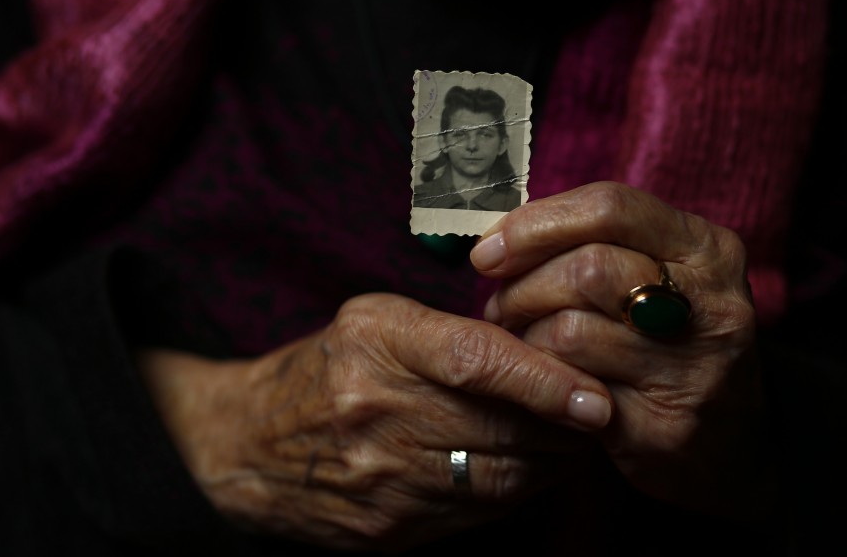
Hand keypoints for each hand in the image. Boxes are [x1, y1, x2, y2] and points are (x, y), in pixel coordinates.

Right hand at [135, 293, 612, 551]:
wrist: (245, 444)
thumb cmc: (325, 367)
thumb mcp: (373, 319)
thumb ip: (451, 328)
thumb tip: (541, 345)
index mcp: (377, 343)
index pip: (475, 360)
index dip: (544, 380)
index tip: (596, 395)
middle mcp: (378, 411)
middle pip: (500, 427)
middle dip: (564, 426)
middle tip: (602, 410)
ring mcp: (382, 478)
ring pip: (500, 476)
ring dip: (551, 461)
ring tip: (575, 439)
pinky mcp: (389, 528)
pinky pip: (479, 511)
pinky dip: (517, 490)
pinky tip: (530, 466)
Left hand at [470, 181, 770, 518]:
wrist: (733, 443)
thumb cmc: (672, 342)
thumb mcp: (661, 278)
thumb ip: (599, 244)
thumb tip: (502, 234)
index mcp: (708, 249)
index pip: (610, 207)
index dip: (537, 223)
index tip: (490, 249)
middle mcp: (713, 303)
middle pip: (588, 267)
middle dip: (524, 285)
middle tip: (499, 305)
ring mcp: (692, 368)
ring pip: (571, 329)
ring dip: (524, 334)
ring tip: (517, 339)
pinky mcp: (662, 425)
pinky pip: (570, 388)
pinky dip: (539, 376)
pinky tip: (537, 377)